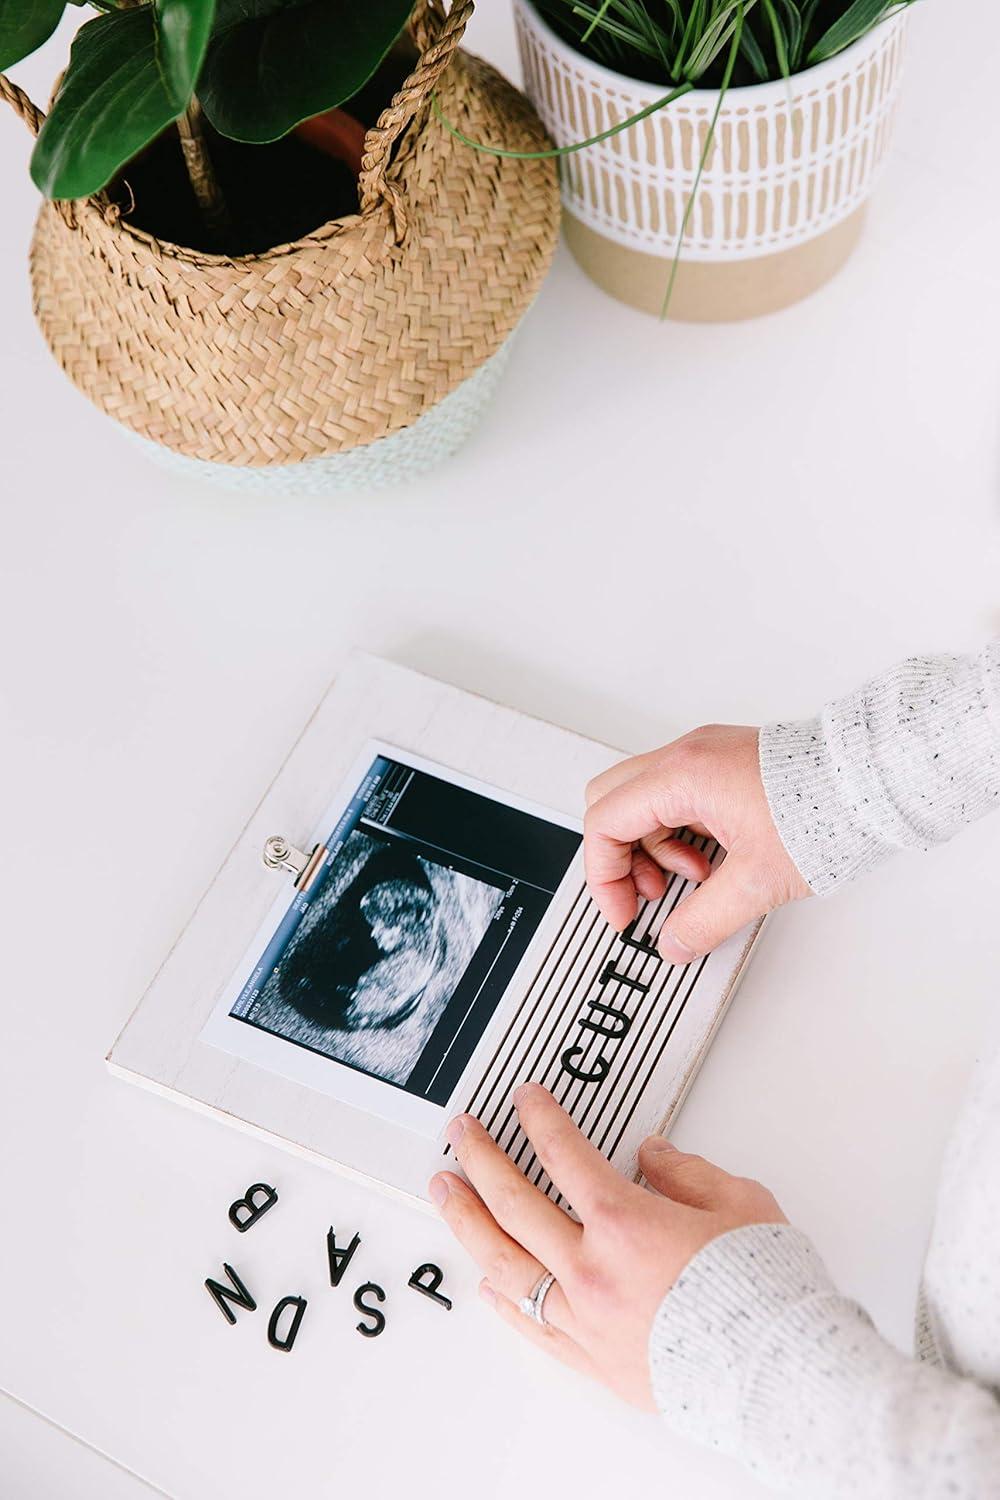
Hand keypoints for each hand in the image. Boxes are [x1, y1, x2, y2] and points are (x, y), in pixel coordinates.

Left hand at [430, 1084, 784, 1410]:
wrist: (786, 1376)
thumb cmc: (769, 1294)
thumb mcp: (740, 1202)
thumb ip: (687, 1171)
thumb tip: (653, 1156)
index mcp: (625, 1222)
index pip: (564, 1153)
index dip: (539, 1118)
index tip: (524, 1099)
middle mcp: (593, 1270)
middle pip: (514, 1203)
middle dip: (481, 1159)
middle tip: (460, 1134)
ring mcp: (587, 1320)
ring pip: (506, 1264)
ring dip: (468, 1222)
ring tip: (447, 1193)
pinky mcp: (595, 1362)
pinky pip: (533, 1326)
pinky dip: (504, 1298)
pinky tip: (486, 1279)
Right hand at [584, 725, 810, 962]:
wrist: (878, 780)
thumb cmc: (827, 812)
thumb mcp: (758, 883)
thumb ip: (705, 919)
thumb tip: (675, 943)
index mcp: (683, 775)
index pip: (605, 821)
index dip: (605, 876)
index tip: (627, 913)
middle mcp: (687, 755)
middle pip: (612, 802)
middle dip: (621, 856)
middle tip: (649, 895)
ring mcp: (706, 755)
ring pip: (644, 800)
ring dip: (655, 847)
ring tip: (696, 879)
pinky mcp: (726, 763)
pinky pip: (678, 796)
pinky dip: (681, 831)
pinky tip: (714, 860)